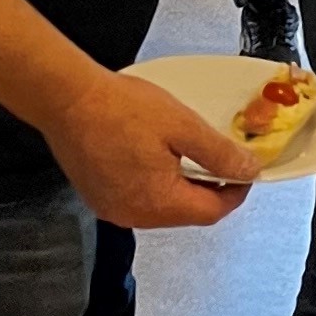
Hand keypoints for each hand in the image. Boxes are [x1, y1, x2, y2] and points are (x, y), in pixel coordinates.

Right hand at [51, 69, 251, 225]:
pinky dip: (154, 184)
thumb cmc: (119, 108)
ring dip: (180, 186)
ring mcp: (112, 210)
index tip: (244, 171)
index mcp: (159, 204)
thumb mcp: (182, 126)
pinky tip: (153, 156)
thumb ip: (220, 154)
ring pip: (162, 208)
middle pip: (187, 213)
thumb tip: (248, 171)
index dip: (235, 192)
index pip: (212, 212)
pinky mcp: (97, 198)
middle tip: (218, 157)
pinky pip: (137, 200)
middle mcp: (134, 216)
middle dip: (208, 188)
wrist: (66, 99)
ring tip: (185, 153)